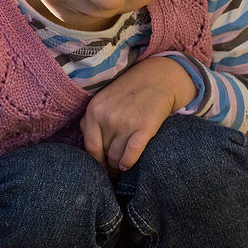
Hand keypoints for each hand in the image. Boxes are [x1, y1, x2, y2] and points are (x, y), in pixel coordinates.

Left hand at [80, 56, 196, 172]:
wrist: (158, 78)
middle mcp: (107, 117)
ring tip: (121, 168)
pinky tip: (127, 165)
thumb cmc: (129, 92)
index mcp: (94, 111)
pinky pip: (132, 153)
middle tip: (113, 169)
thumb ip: (91, 121)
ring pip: (116, 157)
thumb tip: (88, 147)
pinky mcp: (144, 126)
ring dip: (118, 166)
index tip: (101, 166)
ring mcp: (126, 122)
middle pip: (104, 154)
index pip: (90, 147)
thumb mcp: (104, 100)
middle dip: (108, 164)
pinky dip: (128, 162)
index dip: (95, 162)